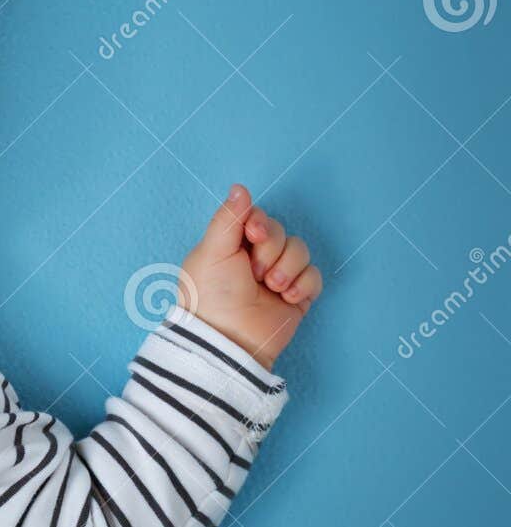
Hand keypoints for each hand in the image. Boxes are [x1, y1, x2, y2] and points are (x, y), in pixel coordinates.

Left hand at [176, 183, 321, 369]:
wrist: (229, 339)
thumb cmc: (212, 294)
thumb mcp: (212, 251)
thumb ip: (229, 218)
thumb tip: (240, 187)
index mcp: (231, 245)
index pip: (257, 217)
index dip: (260, 223)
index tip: (252, 234)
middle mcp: (255, 258)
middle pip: (282, 232)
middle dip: (271, 249)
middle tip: (254, 272)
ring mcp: (278, 277)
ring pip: (300, 251)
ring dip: (286, 268)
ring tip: (269, 287)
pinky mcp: (297, 295)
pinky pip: (314, 275)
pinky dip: (303, 284)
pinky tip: (285, 298)